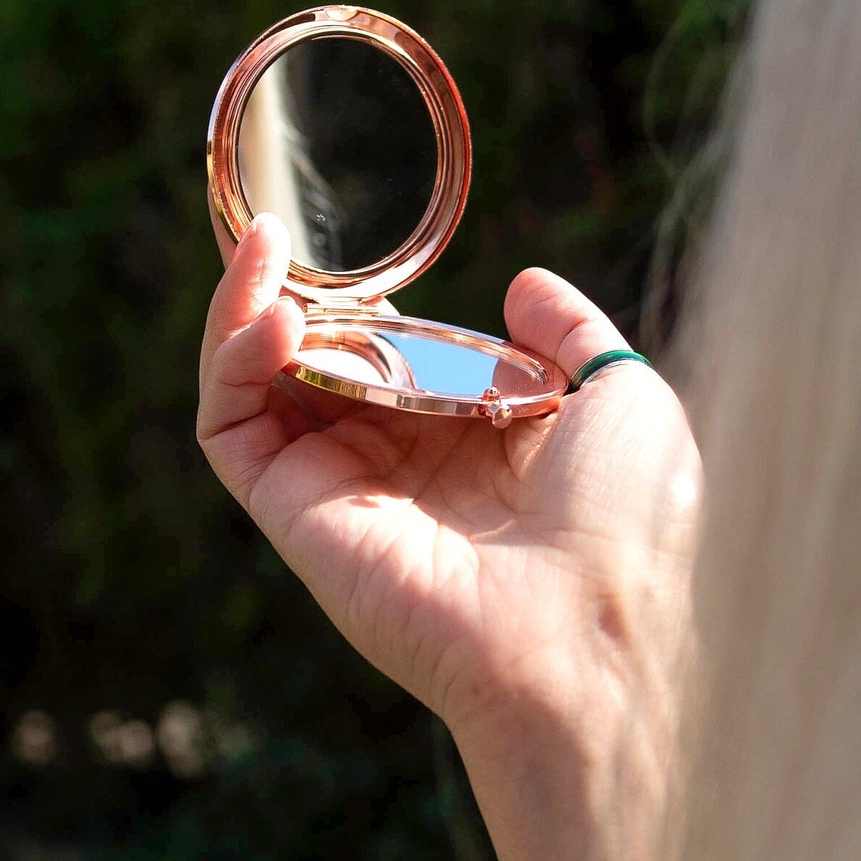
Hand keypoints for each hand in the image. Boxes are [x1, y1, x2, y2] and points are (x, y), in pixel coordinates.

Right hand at [197, 215, 699, 860]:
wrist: (592, 627)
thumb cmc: (630, 524)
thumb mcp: (627, 398)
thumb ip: (572, 334)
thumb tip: (522, 282)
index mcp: (480, 445)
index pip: (402, 360)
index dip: (377, 304)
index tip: (373, 259)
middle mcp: (405, 470)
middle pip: (320, 369)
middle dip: (297, 297)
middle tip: (283, 234)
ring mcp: (345, 493)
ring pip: (260, 391)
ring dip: (247, 312)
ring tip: (264, 250)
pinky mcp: (297, 517)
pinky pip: (230, 431)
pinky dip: (231, 358)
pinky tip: (272, 308)